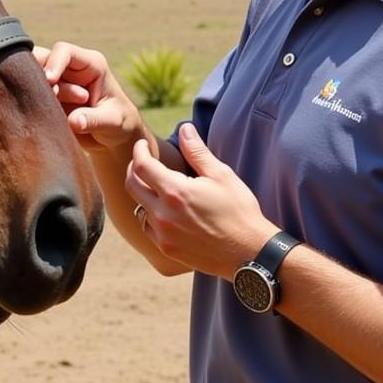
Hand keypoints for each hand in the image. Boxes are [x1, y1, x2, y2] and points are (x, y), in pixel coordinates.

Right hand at [34, 41, 141, 154]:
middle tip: (50, 99)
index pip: (64, 51)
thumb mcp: (113, 122)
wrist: (114, 138)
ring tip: (61, 116)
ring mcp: (57, 82)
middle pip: (41, 58)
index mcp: (90, 64)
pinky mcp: (48, 96)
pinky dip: (32, 105)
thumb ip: (93, 119)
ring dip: (39, 95)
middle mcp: (70, 68)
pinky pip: (30, 95)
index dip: (53, 62)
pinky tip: (47, 119)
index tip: (49, 80)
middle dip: (40, 78)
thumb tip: (74, 122)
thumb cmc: (120, 124)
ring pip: (32, 78)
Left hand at [126, 123, 277, 278]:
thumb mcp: (221, 175)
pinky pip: (147, 227)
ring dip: (142, 193)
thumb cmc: (239, 211)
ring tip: (155, 185)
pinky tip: (163, 210)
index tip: (142, 145)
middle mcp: (163, 214)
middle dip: (134, 168)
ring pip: (138, 206)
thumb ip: (197, 151)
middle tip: (143, 161)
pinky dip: (149, 215)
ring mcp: (163, 234)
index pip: (141, 165)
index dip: (138, 151)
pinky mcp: (166, 249)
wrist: (250, 254)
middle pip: (132, 185)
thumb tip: (184, 128)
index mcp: (176, 192)